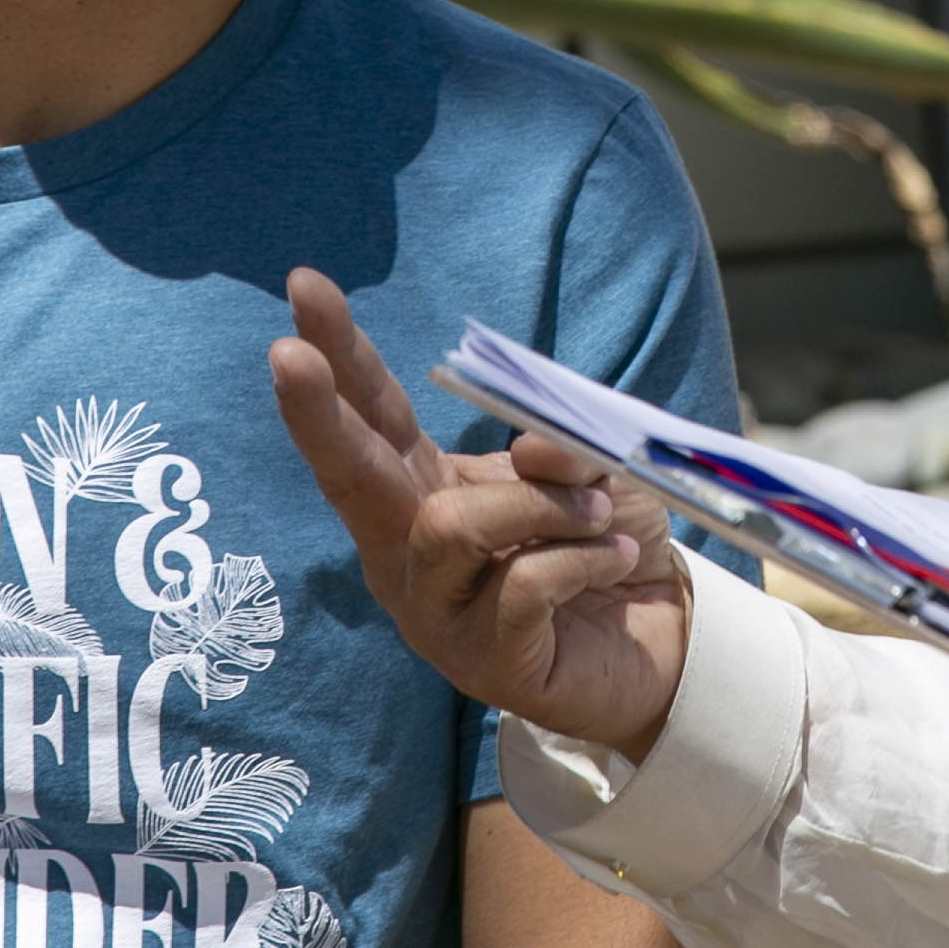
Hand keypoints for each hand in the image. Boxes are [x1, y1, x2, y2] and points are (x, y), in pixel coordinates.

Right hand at [269, 269, 694, 758]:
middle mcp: (408, 550)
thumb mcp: (595, 471)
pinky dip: (579, 556)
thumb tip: (532, 447)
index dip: (339, 351)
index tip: (304, 285)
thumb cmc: (607, 543)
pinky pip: (521, 584)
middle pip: (352, 475)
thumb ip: (559, 446)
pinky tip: (611, 557)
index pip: (374, 412)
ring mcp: (435, 612)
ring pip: (450, 526)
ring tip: (597, 511)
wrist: (661, 639)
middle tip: (286, 355)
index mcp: (424, 488)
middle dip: (319, 414)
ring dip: (536, 503)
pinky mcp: (480, 662)